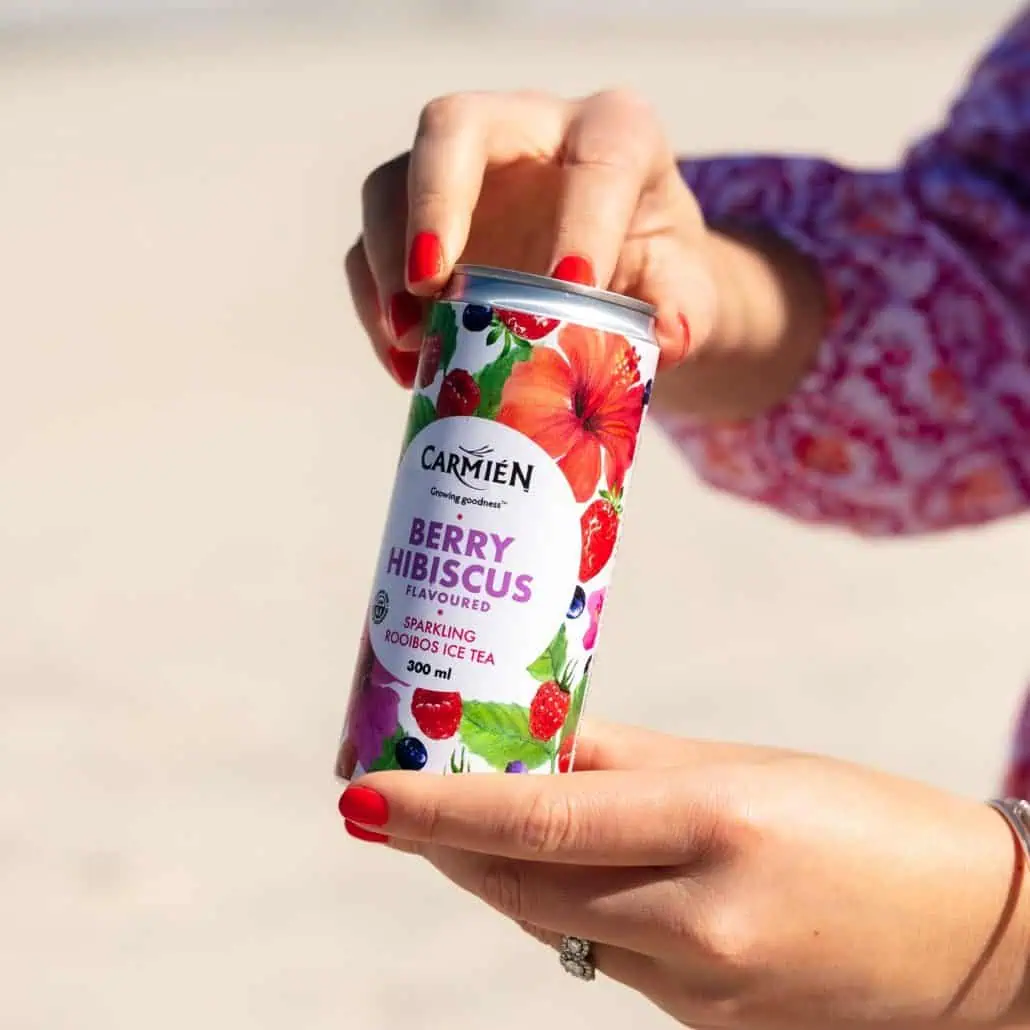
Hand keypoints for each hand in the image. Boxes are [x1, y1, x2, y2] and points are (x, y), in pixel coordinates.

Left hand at [339, 721, 1029, 1027]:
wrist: (968, 932)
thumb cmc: (857, 818)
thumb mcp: (741, 765)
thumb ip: (629, 759)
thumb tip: (539, 745)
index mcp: (709, 828)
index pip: (537, 823)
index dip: (436, 813)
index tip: (359, 796)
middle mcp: (697, 920)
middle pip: (526, 887)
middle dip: (446, 845)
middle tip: (391, 796)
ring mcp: (701, 988)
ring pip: (556, 928)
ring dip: (497, 879)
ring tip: (457, 825)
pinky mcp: (705, 1023)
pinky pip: (604, 959)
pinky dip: (563, 913)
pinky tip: (556, 875)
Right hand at [345, 89, 711, 387]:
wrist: (617, 279)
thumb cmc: (654, 273)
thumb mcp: (685, 291)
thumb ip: (686, 311)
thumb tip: (665, 340)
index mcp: (612, 134)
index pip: (597, 158)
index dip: (582, 220)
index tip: (569, 287)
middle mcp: (525, 132)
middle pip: (452, 128)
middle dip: (433, 204)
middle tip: (432, 284)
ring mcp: (460, 175)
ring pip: (389, 186)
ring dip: (386, 265)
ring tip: (410, 340)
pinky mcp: (419, 222)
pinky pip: (371, 251)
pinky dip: (376, 307)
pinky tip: (407, 362)